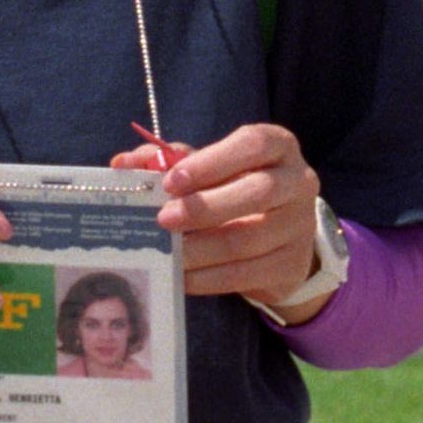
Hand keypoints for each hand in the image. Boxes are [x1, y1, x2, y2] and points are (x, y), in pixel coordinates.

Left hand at [118, 124, 325, 308]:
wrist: (281, 234)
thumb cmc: (235, 186)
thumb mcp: (209, 167)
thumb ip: (169, 160)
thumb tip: (122, 163)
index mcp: (277, 146)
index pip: (252, 145)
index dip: (212, 162)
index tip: (171, 180)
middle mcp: (298, 182)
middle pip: (257, 192)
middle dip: (205, 208)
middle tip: (163, 219)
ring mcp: (299, 226)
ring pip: (248, 238)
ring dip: (201, 249)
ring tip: (167, 252)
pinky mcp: (291, 264)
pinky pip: (245, 274)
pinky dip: (208, 278)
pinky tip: (181, 277)